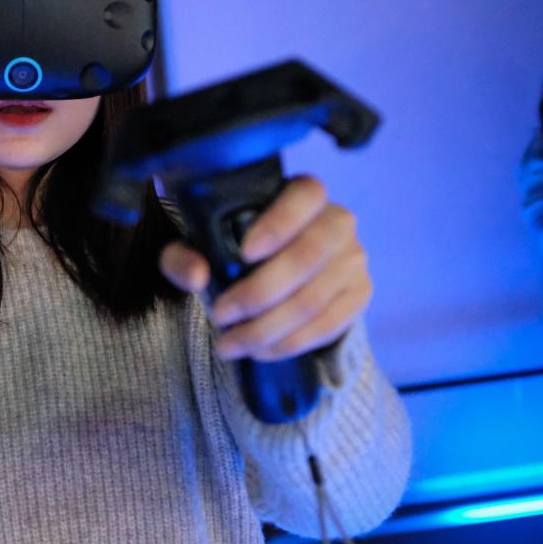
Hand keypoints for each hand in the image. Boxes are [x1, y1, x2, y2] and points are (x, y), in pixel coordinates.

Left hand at [158, 176, 370, 361]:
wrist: (274, 271)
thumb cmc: (232, 248)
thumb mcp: (197, 247)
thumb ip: (183, 256)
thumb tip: (198, 276)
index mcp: (303, 194)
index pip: (305, 196)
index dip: (278, 224)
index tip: (244, 253)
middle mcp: (337, 221)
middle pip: (308, 256)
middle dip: (259, 293)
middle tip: (221, 315)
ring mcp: (353, 259)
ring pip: (314, 299)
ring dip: (267, 329)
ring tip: (230, 343)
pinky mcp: (359, 294)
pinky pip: (328, 325)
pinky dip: (289, 343)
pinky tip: (259, 350)